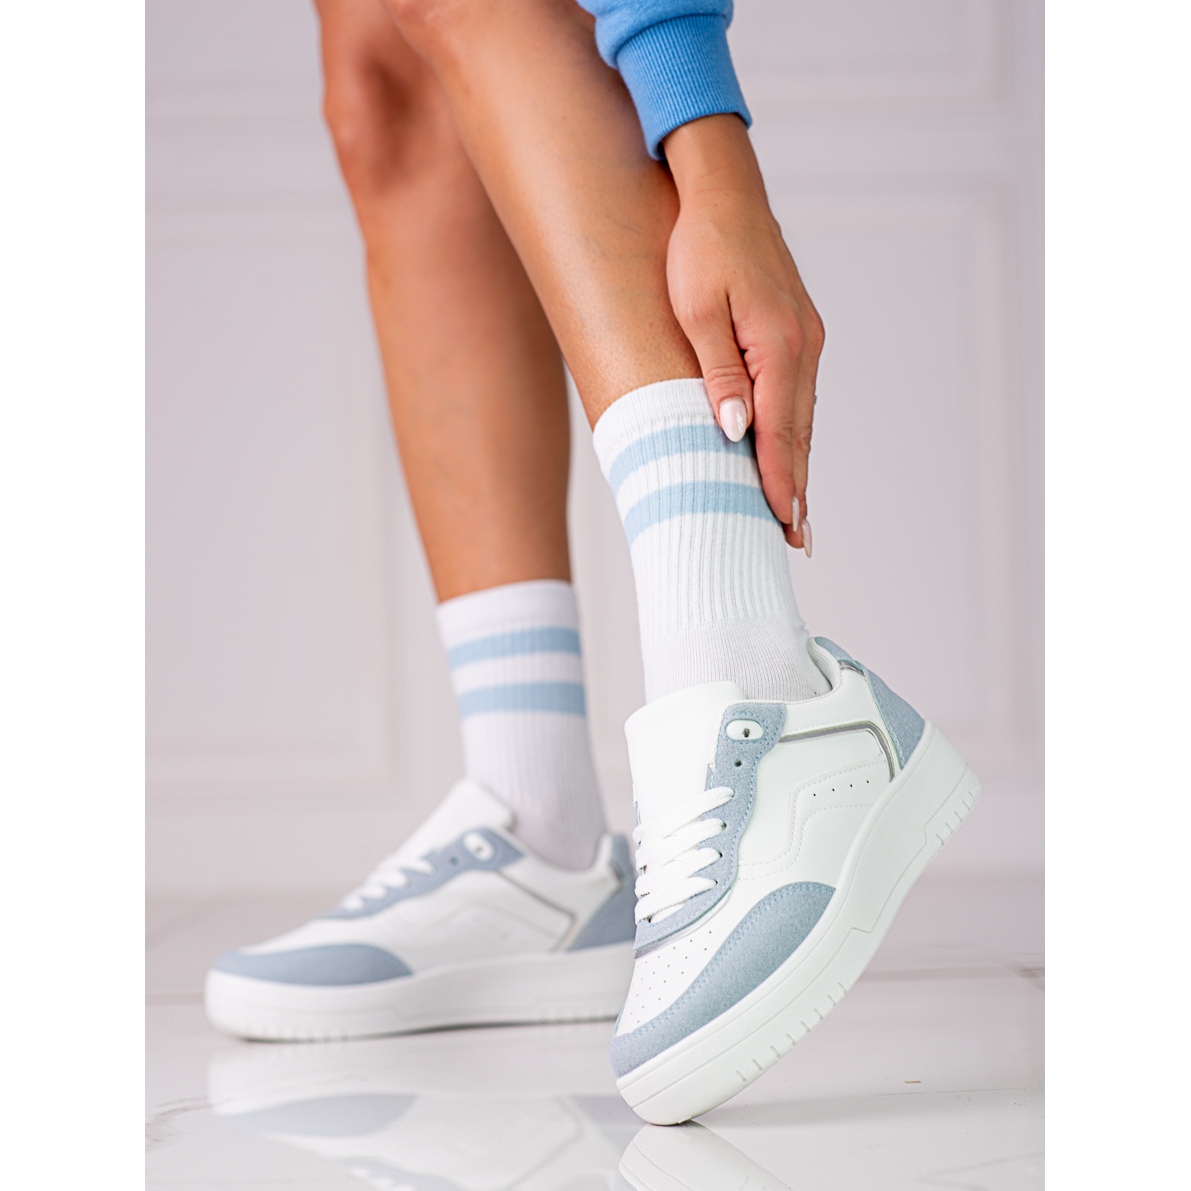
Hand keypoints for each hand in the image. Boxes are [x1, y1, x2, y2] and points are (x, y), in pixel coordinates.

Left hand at [663, 116, 822, 552]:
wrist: (723, 190)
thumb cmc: (699, 247)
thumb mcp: (697, 311)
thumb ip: (719, 374)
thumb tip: (735, 431)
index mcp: (778, 346)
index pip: (779, 432)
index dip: (778, 483)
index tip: (783, 526)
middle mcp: (802, 346)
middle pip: (799, 433)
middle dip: (794, 487)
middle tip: (795, 539)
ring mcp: (805, 338)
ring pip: (802, 416)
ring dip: (796, 463)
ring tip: (792, 511)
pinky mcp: (798, 330)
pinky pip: (798, 394)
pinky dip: (794, 430)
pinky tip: (786, 451)